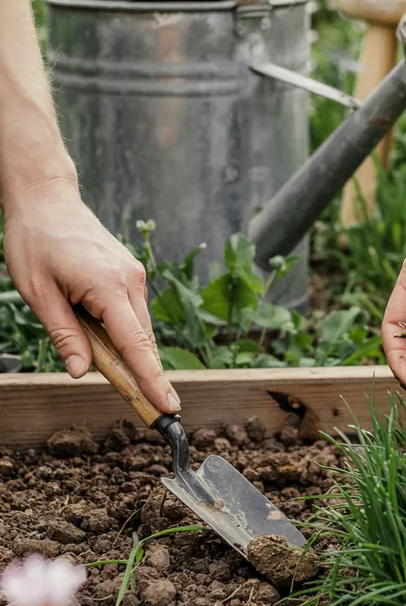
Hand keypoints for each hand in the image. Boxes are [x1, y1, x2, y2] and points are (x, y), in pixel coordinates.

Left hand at [2, 182, 179, 414]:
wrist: (46, 198)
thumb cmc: (36, 240)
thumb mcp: (39, 294)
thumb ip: (64, 335)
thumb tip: (80, 372)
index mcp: (109, 286)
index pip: (136, 344)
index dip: (152, 380)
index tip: (169, 407)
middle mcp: (131, 280)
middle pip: (141, 341)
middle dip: (139, 372)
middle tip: (132, 397)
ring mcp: (133, 275)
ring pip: (136, 328)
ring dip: (121, 347)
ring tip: (83, 335)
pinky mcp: (129, 273)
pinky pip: (130, 312)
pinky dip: (119, 329)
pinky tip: (90, 320)